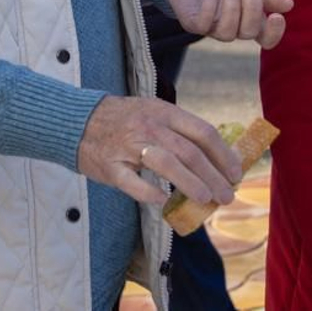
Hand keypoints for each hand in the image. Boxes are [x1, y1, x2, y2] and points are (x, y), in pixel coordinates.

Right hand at [78, 95, 239, 206]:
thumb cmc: (122, 120)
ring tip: (206, 199)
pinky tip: (163, 201)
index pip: (202, 132)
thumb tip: (218, 158)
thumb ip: (180, 131)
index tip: (236, 173)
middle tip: (226, 195)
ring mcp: (128, 146)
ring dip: (190, 183)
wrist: (75, 120)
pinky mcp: (110, 166)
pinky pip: (132, 182)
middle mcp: (148, 126)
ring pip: (166, 163)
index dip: (223, 155)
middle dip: (213, 176)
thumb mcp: (152, 113)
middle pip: (189, 152)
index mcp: (162, 112)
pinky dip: (149, 193)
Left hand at [162, 0, 291, 47]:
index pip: (266, 38)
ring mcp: (212, 27)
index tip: (277, 16)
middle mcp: (233, 27)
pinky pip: (203, 26)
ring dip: (233, 9)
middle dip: (252, 9)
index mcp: (250, 18)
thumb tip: (289, 5)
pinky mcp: (193, 23)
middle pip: (249, 33)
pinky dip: (211, 10)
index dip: (274, 33)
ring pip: (228, 33)